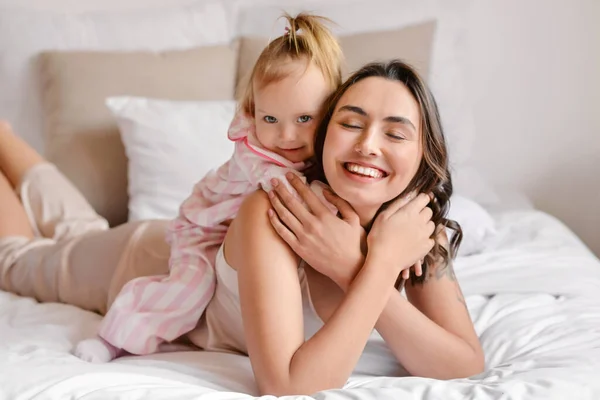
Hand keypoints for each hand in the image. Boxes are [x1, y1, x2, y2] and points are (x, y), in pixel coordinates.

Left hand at [266, 173, 365, 289]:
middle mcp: (312, 225)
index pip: (306, 194)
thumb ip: (340, 202)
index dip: (296, 183)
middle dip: (281, 189)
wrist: (349, 269)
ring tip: (269, 193)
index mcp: (325, 216)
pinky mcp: (299, 249)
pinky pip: (283, 233)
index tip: (289, 175)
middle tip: (273, 180)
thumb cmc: (353, 244)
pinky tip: (270, 213)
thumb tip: (325, 190)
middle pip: (291, 202)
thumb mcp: (353, 219)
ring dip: (275, 202)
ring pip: (284, 216)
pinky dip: (275, 222)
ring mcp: (304, 237)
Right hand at [368, 193, 434, 276]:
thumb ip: (397, 204)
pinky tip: (416, 241)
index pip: (424, 198)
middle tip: (412, 217)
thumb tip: (408, 195)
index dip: (421, 198)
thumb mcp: (383, 217)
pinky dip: (426, 238)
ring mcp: (425, 235)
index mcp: (409, 212)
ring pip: (432, 225)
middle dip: (422, 211)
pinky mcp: (426, 247)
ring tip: (414, 229)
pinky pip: (431, 239)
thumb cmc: (379, 238)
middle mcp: (420, 222)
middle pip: (429, 211)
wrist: (384, 261)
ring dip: (425, 224)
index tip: (418, 201)